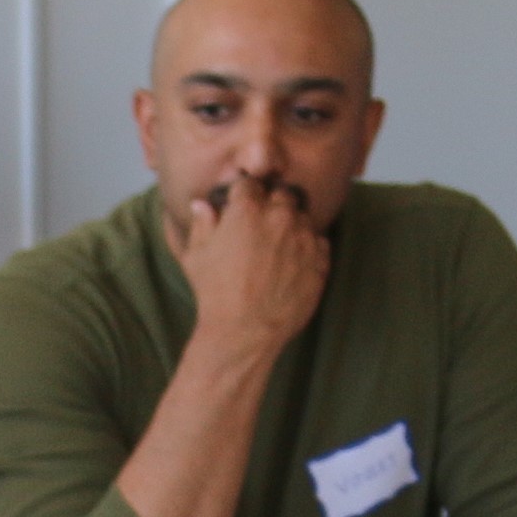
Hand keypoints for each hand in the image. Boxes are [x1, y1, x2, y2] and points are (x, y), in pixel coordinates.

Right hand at [165, 173, 332, 358]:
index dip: (242, 195)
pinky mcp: (320, 261)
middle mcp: (280, 218)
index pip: (249, 184)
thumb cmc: (215, 293)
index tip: (239, 206)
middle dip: (271, 203)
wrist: (245, 331)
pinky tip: (292, 262)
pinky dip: (308, 247)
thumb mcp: (196, 256)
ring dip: (291, 225)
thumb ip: (202, 224)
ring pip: (303, 217)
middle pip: (281, 194)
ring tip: (277, 246)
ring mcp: (303, 239)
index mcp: (247, 210)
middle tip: (260, 225)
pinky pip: (318, 242)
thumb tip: (202, 205)